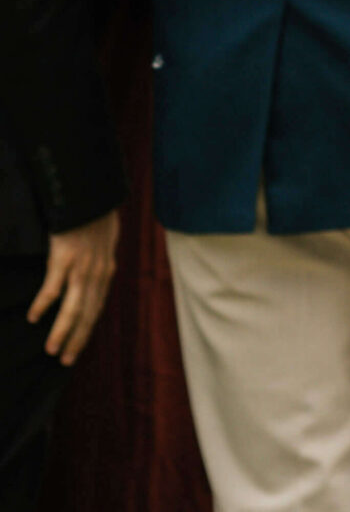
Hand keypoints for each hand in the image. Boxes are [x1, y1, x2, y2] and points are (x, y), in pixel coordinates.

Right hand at [32, 208, 115, 363]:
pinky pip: (52, 288)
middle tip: (66, 361)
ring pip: (73, 308)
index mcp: (106, 272)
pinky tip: (33, 317)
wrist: (91, 198)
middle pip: (87, 315)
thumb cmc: (96, 220)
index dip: (87, 330)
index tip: (79, 348)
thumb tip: (100, 277)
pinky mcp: (64, 259)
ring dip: (62, 331)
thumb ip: (101, 264)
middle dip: (77, 339)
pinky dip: (43, 305)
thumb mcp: (107, 245)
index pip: (97, 309)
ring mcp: (81, 268)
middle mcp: (97, 275)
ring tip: (52, 350)